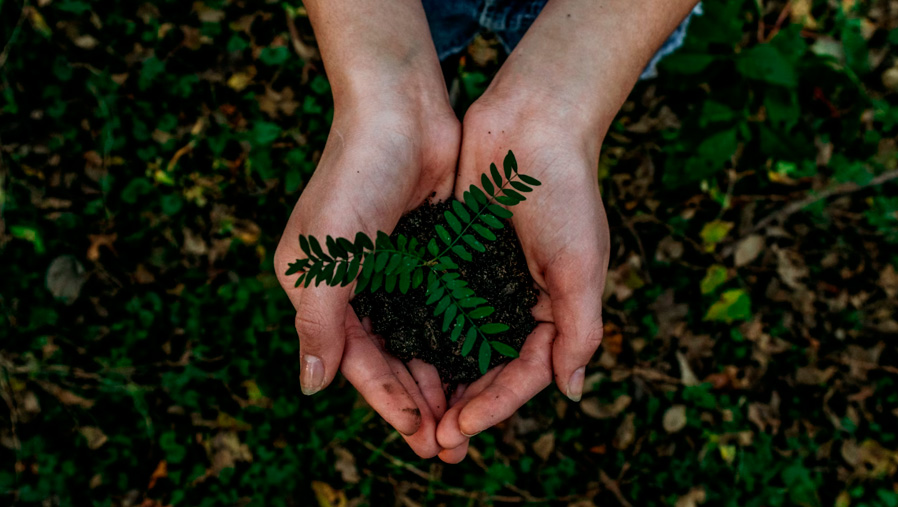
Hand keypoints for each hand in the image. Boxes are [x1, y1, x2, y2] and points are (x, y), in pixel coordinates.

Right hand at [274, 103, 460, 457]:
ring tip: (468, 418)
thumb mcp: (326, 257)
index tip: (420, 435)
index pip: (356, 360)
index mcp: (319, 290)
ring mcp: (394, 271)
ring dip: (441, 378)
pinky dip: (458, 339)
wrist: (400, 110)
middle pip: (389, 358)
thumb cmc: (354, 178)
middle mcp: (355, 286)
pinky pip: (443, 308)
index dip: (387, 400)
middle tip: (450, 445)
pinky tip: (480, 366)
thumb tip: (311, 387)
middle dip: (418, 401)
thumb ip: (318, 324)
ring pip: (419, 340)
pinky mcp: (428, 254)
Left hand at [435, 96, 610, 462]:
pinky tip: (397, 356)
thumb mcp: (581, 265)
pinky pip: (436, 305)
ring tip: (412, 412)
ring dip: (439, 379)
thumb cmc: (565, 192)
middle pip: (489, 368)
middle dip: (464, 405)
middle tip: (433, 439)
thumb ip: (579, 330)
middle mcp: (518, 301)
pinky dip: (421, 333)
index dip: (496, 406)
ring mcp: (485, 280)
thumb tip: (571, 392)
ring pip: (458, 344)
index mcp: (554, 309)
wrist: (531, 123)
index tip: (461, 428)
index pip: (525, 373)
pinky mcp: (454, 257)